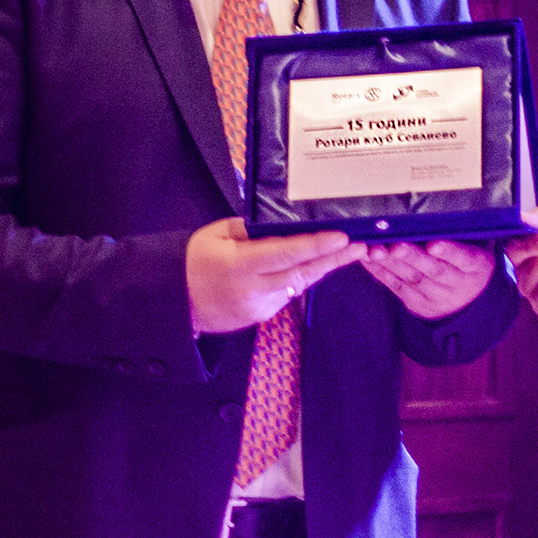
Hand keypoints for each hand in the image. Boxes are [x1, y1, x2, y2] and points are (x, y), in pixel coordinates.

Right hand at [186, 219, 363, 332]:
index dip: (316, 245)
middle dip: (334, 258)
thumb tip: (283, 222)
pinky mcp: (261, 316)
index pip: (286, 253)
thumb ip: (250, 228)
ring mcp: (259, 306)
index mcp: (240, 265)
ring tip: (348, 251)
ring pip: (298, 284)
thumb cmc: (196, 260)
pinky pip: (288, 294)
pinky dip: (301, 278)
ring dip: (322, 267)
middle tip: (362, 245)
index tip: (342, 236)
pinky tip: (316, 264)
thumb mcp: (217, 234)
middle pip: (302, 272)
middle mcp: (253, 289)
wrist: (176, 302)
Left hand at [362, 239, 496, 319]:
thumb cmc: (467, 255)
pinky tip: (368, 257)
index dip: (449, 251)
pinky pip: (396, 286)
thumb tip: (438, 204)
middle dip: (413, 257)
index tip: (434, 244)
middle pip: (435, 270)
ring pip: (412, 279)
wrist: (466, 297)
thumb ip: (460, 228)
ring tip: (375, 250)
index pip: (465, 258)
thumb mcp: (475, 242)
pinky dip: (380, 271)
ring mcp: (438, 297)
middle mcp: (459, 284)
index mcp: (478, 265)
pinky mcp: (418, 303)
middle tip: (396, 245)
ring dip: (391, 264)